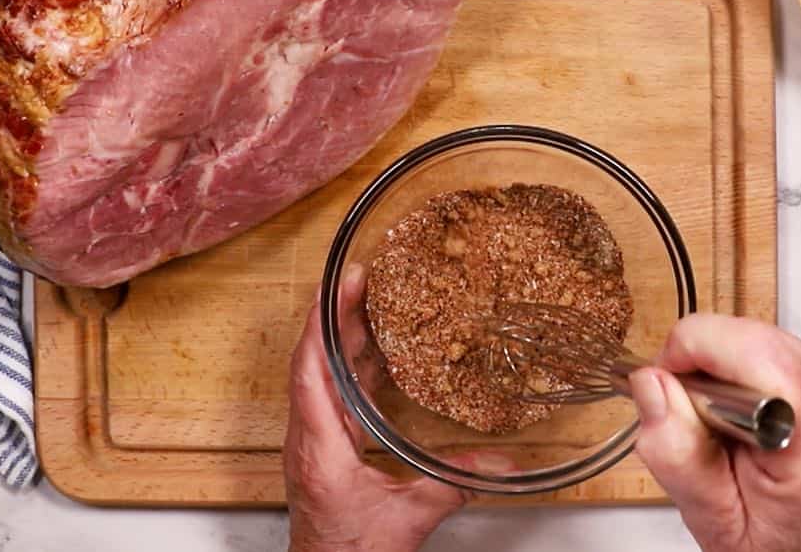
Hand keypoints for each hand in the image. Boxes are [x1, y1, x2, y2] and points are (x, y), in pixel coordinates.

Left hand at [284, 264, 471, 551]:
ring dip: (339, 339)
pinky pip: (330, 396)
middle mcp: (308, 438)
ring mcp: (312, 443)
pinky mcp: (323, 450)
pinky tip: (374, 357)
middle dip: (334, 317)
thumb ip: (450, 486)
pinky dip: (350, 369)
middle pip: (313, 362)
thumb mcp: (407, 519)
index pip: (309, 368)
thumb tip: (492, 464)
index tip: (335, 287)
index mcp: (318, 445)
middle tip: (359, 282)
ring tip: (367, 305)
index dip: (320, 323)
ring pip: (320, 376)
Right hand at [629, 314, 800, 551]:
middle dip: (706, 365)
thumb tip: (651, 382)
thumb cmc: (777, 547)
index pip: (745, 347)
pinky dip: (754, 372)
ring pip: (764, 337)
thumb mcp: (711, 519)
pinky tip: (752, 414)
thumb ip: (675, 451)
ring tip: (728, 424)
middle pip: (752, 337)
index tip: (670, 393)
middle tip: (698, 420)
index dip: (690, 356)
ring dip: (730, 368)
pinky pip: (782, 350)